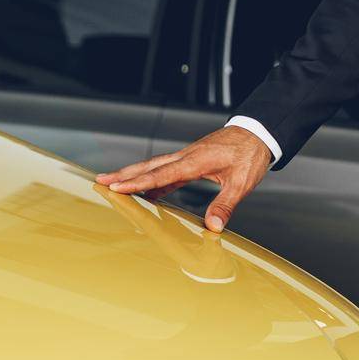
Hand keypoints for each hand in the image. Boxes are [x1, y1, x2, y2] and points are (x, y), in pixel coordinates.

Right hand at [95, 126, 271, 232]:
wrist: (258, 132)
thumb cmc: (251, 154)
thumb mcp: (242, 182)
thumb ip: (225, 204)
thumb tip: (213, 227)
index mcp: (196, 161)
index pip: (162, 174)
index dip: (139, 182)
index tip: (117, 187)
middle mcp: (187, 156)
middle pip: (150, 166)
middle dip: (124, 174)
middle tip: (100, 181)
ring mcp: (188, 157)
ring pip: (155, 166)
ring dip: (133, 174)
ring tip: (112, 182)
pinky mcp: (192, 160)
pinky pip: (166, 170)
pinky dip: (152, 179)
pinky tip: (146, 191)